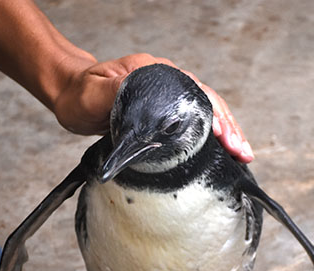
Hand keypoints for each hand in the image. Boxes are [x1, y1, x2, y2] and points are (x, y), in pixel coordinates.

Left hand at [53, 53, 253, 162]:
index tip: (223, 134)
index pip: (195, 91)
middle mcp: (167, 82)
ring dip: (225, 132)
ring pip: (204, 112)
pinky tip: (220, 150)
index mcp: (156, 73)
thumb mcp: (93, 94)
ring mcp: (167, 97)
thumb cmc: (79, 94)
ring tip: (241, 153)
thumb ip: (115, 92)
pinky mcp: (163, 113)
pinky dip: (208, 136)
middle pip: (207, 101)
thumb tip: (139, 93)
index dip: (212, 113)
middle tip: (242, 151)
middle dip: (228, 126)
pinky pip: (192, 121)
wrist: (71, 95)